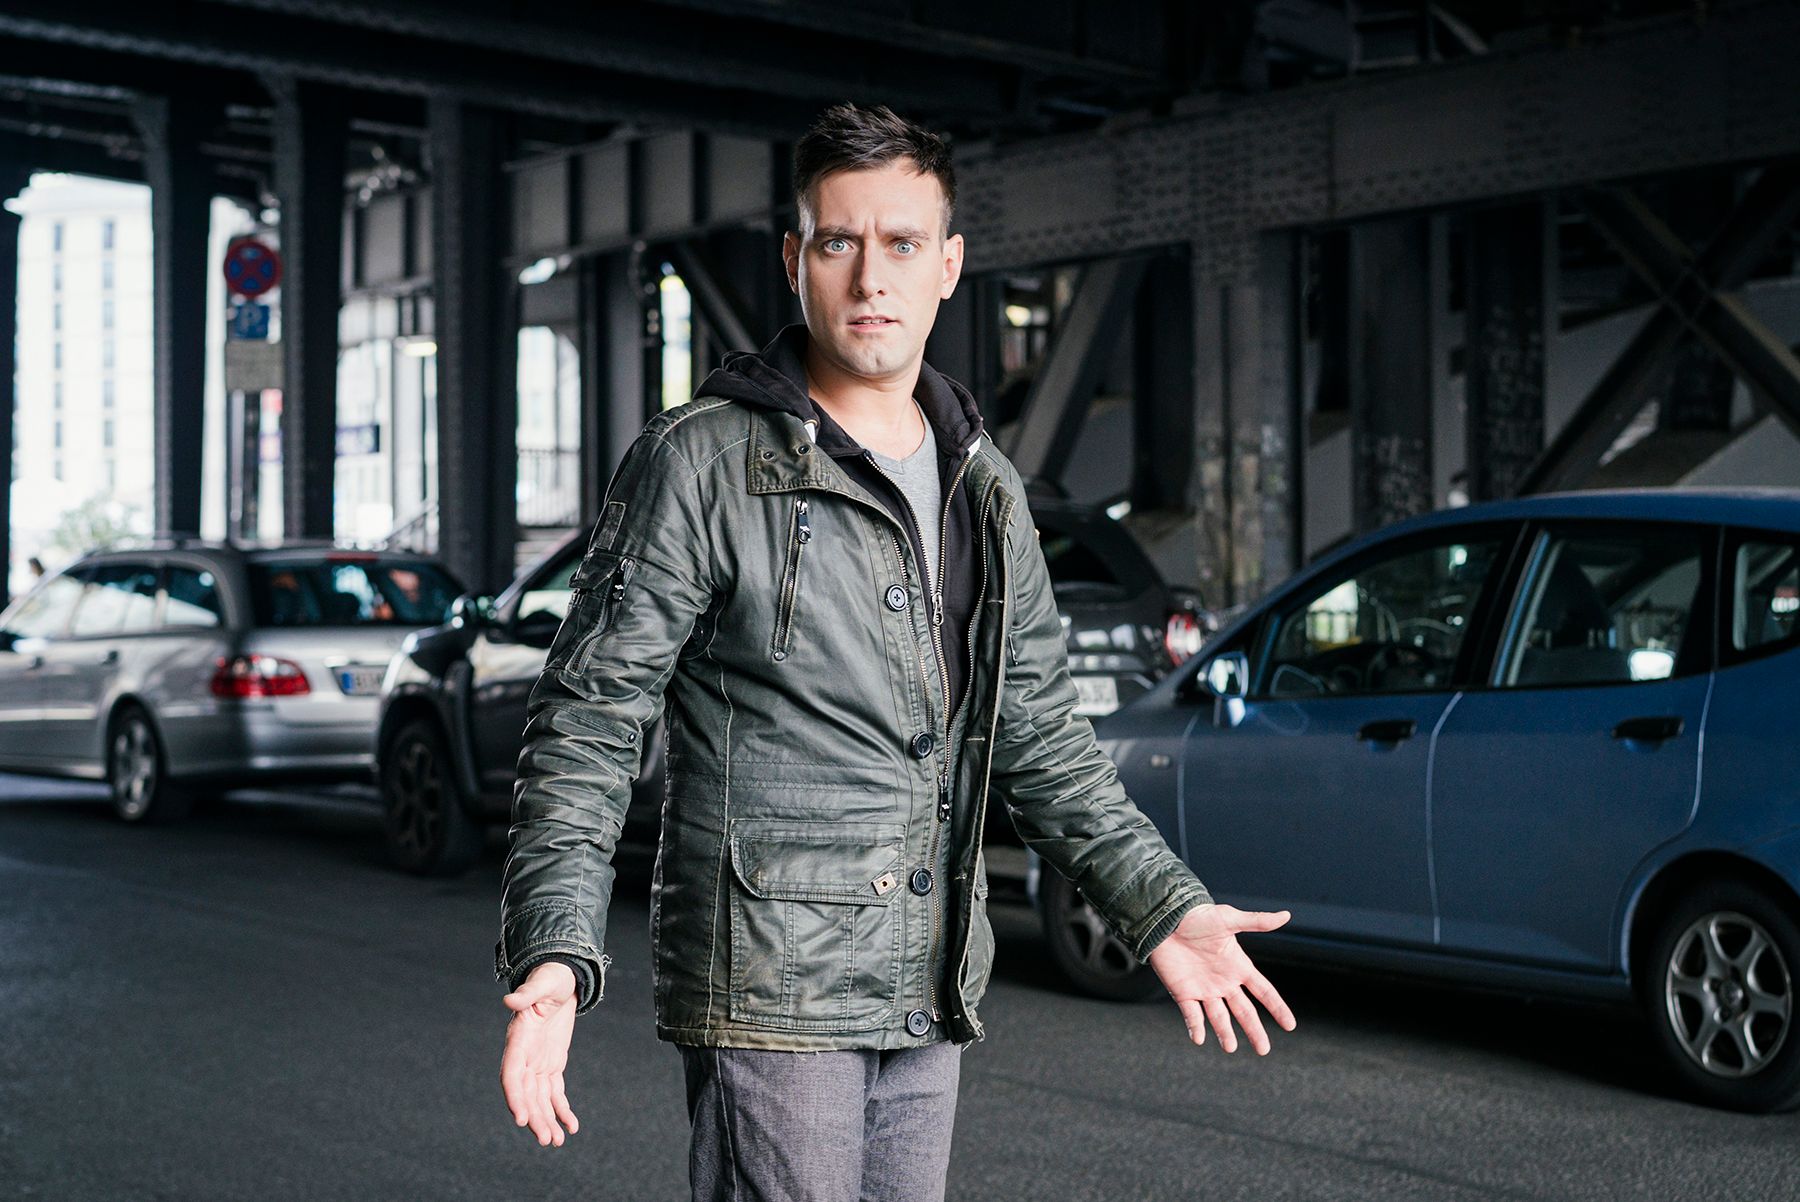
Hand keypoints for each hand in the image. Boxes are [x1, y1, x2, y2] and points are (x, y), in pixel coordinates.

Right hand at [500, 961, 580, 1145]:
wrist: (561, 980)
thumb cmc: (550, 979)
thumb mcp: (542, 983)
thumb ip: (527, 993)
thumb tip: (509, 1000)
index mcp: (518, 1039)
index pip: (511, 1074)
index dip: (515, 1097)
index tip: (521, 1119)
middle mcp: (524, 1056)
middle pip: (526, 1094)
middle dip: (535, 1118)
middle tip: (548, 1140)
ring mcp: (537, 1063)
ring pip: (539, 1099)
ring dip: (547, 1120)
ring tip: (558, 1142)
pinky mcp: (552, 1065)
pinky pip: (555, 1092)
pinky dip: (562, 1110)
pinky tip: (572, 1127)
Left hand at [1147, 903, 1296, 1054]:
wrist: (1165, 918)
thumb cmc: (1198, 916)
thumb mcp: (1229, 918)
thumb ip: (1257, 921)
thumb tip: (1286, 915)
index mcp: (1239, 967)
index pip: (1264, 991)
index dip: (1277, 1008)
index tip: (1290, 1026)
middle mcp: (1224, 982)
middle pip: (1244, 1012)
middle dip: (1254, 1031)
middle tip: (1264, 1050)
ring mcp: (1204, 989)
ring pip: (1218, 1017)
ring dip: (1224, 1033)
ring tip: (1230, 1048)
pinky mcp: (1183, 992)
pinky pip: (1191, 1014)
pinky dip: (1195, 1026)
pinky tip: (1199, 1038)